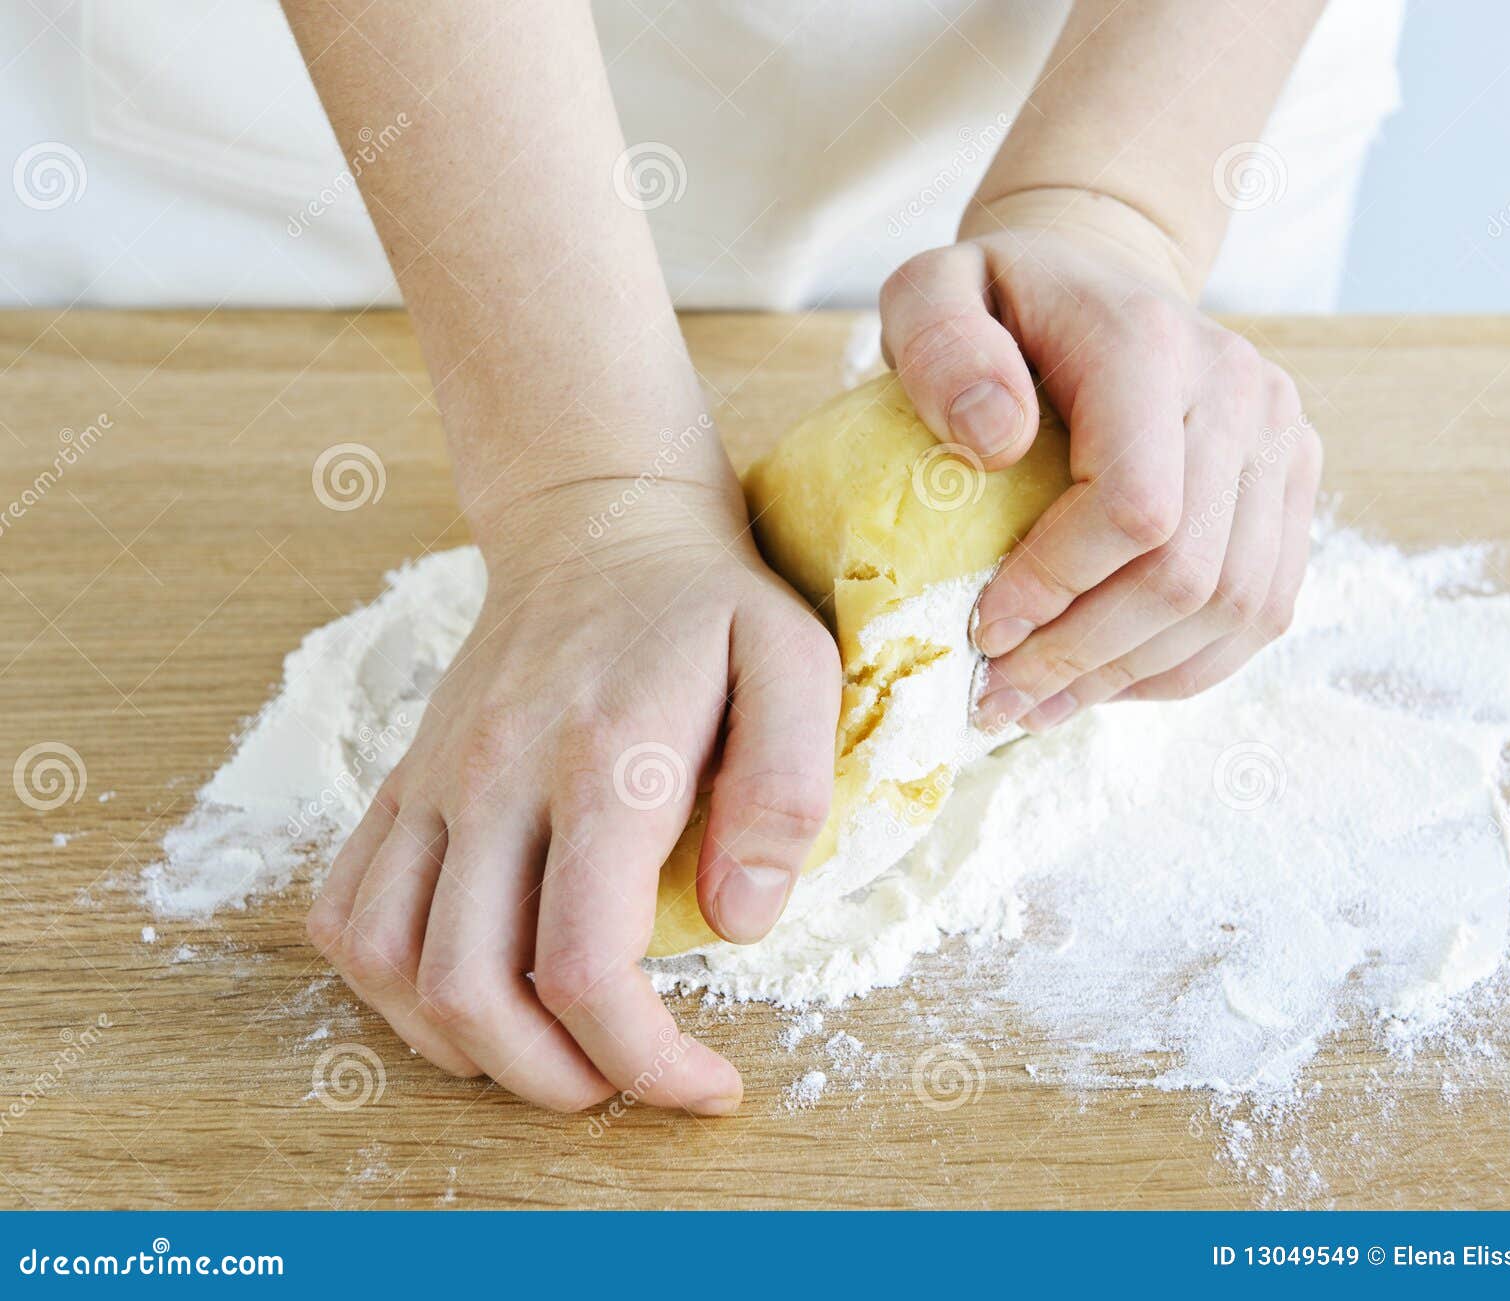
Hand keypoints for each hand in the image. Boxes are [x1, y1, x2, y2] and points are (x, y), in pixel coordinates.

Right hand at [306, 479, 839, 1111]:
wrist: (597, 523)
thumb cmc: (708, 604)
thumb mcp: (794, 662)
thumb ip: (785, 791)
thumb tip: (740, 923)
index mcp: (604, 763)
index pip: (587, 963)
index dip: (645, 1062)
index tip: (706, 1087)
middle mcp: (497, 776)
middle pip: (472, 990)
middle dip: (552, 1081)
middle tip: (624, 1083)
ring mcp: (435, 779)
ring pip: (388, 965)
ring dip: (462, 1046)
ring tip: (547, 1052)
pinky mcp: (403, 780)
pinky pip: (344, 907)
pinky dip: (386, 983)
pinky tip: (460, 990)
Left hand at [879, 188, 1321, 731]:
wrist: (1091, 282)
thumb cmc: (997, 303)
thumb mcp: (930, 292)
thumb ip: (938, 346)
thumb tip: (996, 442)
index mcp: (1150, 346)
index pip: (1136, 504)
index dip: (1058, 587)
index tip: (979, 629)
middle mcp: (1241, 393)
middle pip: (1188, 574)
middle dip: (1084, 655)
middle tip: (996, 697)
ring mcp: (1281, 443)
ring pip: (1232, 608)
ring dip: (1128, 677)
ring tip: (1038, 705)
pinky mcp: (1289, 490)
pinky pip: (1258, 611)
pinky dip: (1178, 666)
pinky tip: (1102, 682)